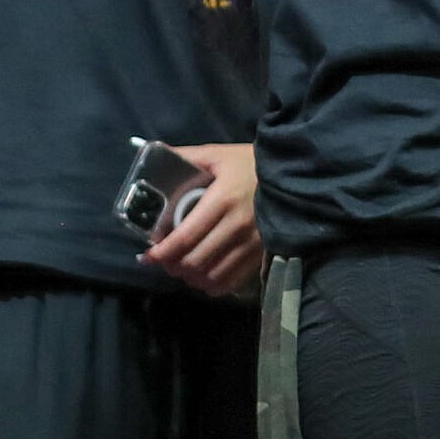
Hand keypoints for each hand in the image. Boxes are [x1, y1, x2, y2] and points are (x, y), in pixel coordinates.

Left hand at [141, 143, 262, 296]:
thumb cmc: (250, 163)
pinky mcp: (262, 253)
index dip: (162, 252)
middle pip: (195, 260)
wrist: (292, 172)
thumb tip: (154, 153)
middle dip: (172, 266)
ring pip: (212, 274)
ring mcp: (252, 243)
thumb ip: (186, 156)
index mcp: (222, 200)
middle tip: (163, 261)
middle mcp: (236, 225)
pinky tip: (203, 278)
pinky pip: (232, 281)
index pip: (185, 237)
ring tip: (181, 269)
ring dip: (190, 277)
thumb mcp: (218, 154)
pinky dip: (212, 285)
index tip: (147, 256)